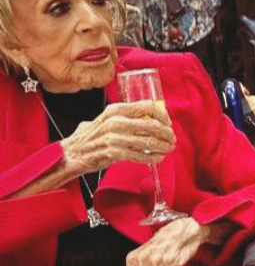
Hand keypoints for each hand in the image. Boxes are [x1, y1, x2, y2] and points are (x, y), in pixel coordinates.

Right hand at [61, 101, 175, 176]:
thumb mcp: (108, 119)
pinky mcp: (112, 153)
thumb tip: (150, 116)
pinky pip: (140, 155)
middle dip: (167, 134)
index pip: (148, 107)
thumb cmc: (92, 137)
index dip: (163, 116)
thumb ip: (126, 116)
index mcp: (116, 110)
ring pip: (149, 142)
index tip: (168, 124)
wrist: (71, 153)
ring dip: (163, 146)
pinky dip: (152, 158)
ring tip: (168, 149)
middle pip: (152, 125)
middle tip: (172, 139)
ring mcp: (113, 138)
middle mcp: (115, 121)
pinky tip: (158, 158)